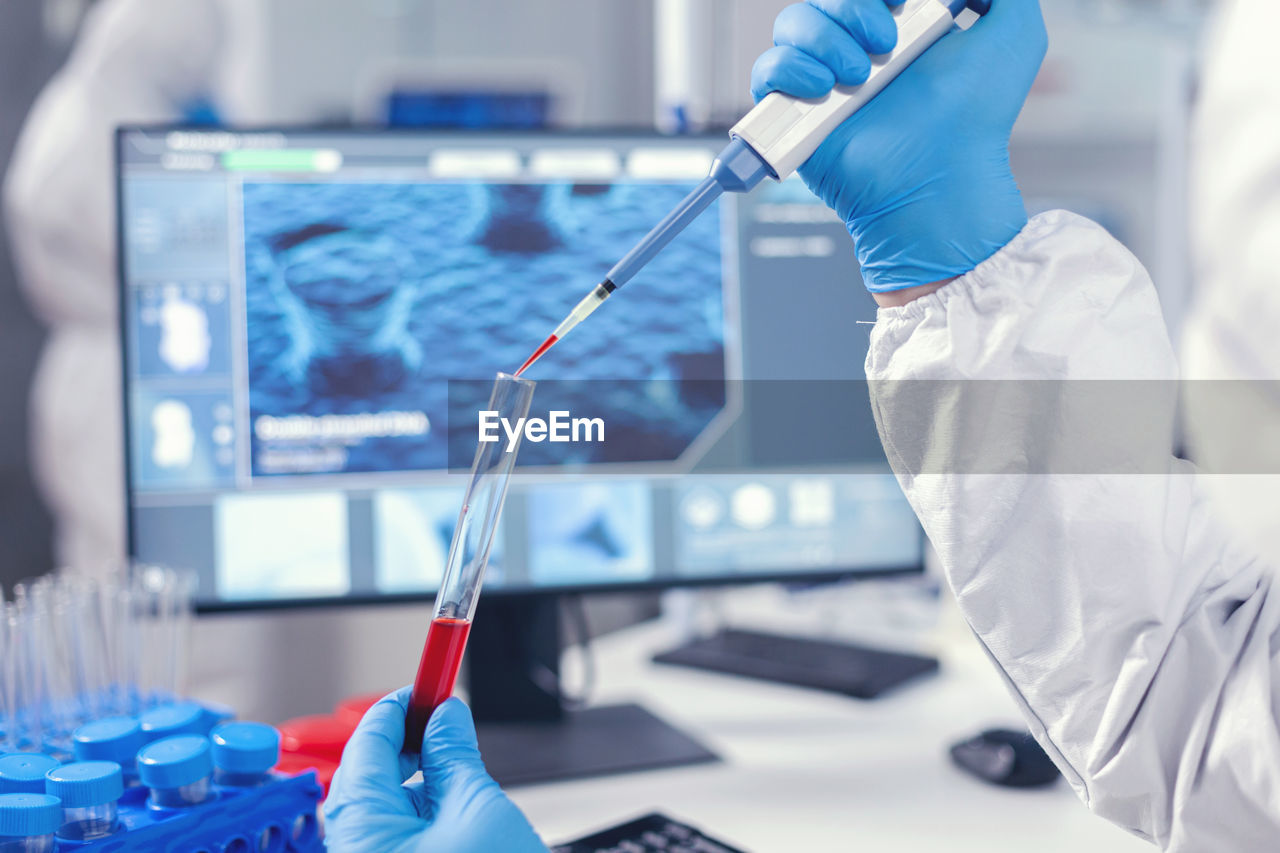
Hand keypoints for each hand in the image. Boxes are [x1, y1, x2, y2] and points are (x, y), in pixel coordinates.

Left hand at [324, 688, 548, 852]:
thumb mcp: (479, 812)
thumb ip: (455, 756)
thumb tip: (445, 718)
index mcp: (359, 830)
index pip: (369, 743)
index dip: (403, 705)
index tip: (433, 683)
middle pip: (369, 777)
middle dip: (412, 748)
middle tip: (454, 727)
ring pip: (386, 813)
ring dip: (423, 788)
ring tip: (469, 788)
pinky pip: (397, 843)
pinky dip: (426, 822)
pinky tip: (463, 822)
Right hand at [750, 0, 1046, 290]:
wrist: (938, 175)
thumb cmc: (976, 117)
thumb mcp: (1015, 36)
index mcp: (900, 31)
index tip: (900, 1)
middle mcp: (856, 54)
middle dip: (852, 7)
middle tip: (887, 45)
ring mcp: (822, 85)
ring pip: (792, 24)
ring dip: (823, 38)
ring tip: (859, 77)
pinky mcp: (794, 116)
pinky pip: (767, 70)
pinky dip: (789, 68)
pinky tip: (824, 89)